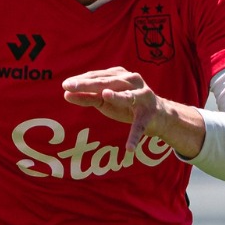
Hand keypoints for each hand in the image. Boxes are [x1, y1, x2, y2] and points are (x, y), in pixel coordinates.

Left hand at [62, 67, 205, 157]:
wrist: (158, 115)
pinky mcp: (149, 115)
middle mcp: (132, 82)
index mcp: (120, 75)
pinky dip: (134, 136)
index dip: (81, 80)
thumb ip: (87, 97)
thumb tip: (65, 93)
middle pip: (108, 82)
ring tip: (106, 96)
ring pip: (128, 97)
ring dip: (118, 97)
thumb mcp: (105, 100)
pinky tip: (128, 148)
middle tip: (70, 86)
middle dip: (89, 84)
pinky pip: (139, 126)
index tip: (65, 84)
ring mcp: (143, 97)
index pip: (97, 76)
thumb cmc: (126, 104)